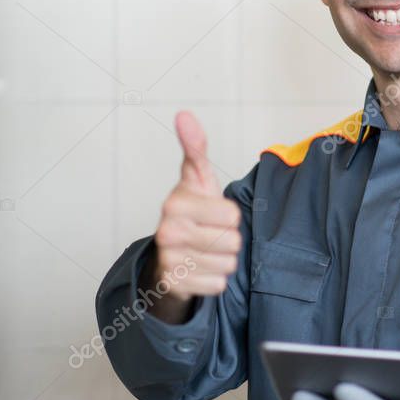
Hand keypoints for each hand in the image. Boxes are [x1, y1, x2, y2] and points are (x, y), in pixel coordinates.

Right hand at [149, 111, 241, 301]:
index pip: (232, 216)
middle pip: (232, 242)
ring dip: (221, 259)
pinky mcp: (175, 285)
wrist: (169, 253)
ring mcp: (170, 261)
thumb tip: (184, 114)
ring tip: (204, 250)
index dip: (229, 216)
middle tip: (209, 233)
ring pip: (227, 264)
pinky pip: (218, 284)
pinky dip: (214, 279)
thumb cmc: (192, 211)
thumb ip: (195, 147)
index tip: (212, 213)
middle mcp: (167, 232)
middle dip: (227, 239)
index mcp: (175, 203)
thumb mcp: (196, 178)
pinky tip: (199, 268)